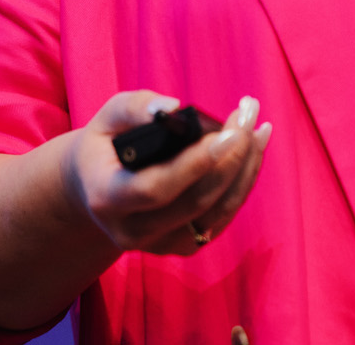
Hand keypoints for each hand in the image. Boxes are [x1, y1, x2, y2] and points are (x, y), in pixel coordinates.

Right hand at [63, 90, 270, 255]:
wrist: (95, 189)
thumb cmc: (106, 145)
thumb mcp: (107, 118)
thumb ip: (135, 108)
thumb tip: (173, 108)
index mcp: (107, 198)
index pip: (156, 189)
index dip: (195, 164)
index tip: (229, 133)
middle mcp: (132, 231)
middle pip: (196, 201)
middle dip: (231, 156)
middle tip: (248, 115)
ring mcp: (159, 244)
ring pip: (217, 211)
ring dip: (245, 167)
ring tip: (259, 126)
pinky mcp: (183, 244)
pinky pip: (223, 216)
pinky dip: (243, 181)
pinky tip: (254, 147)